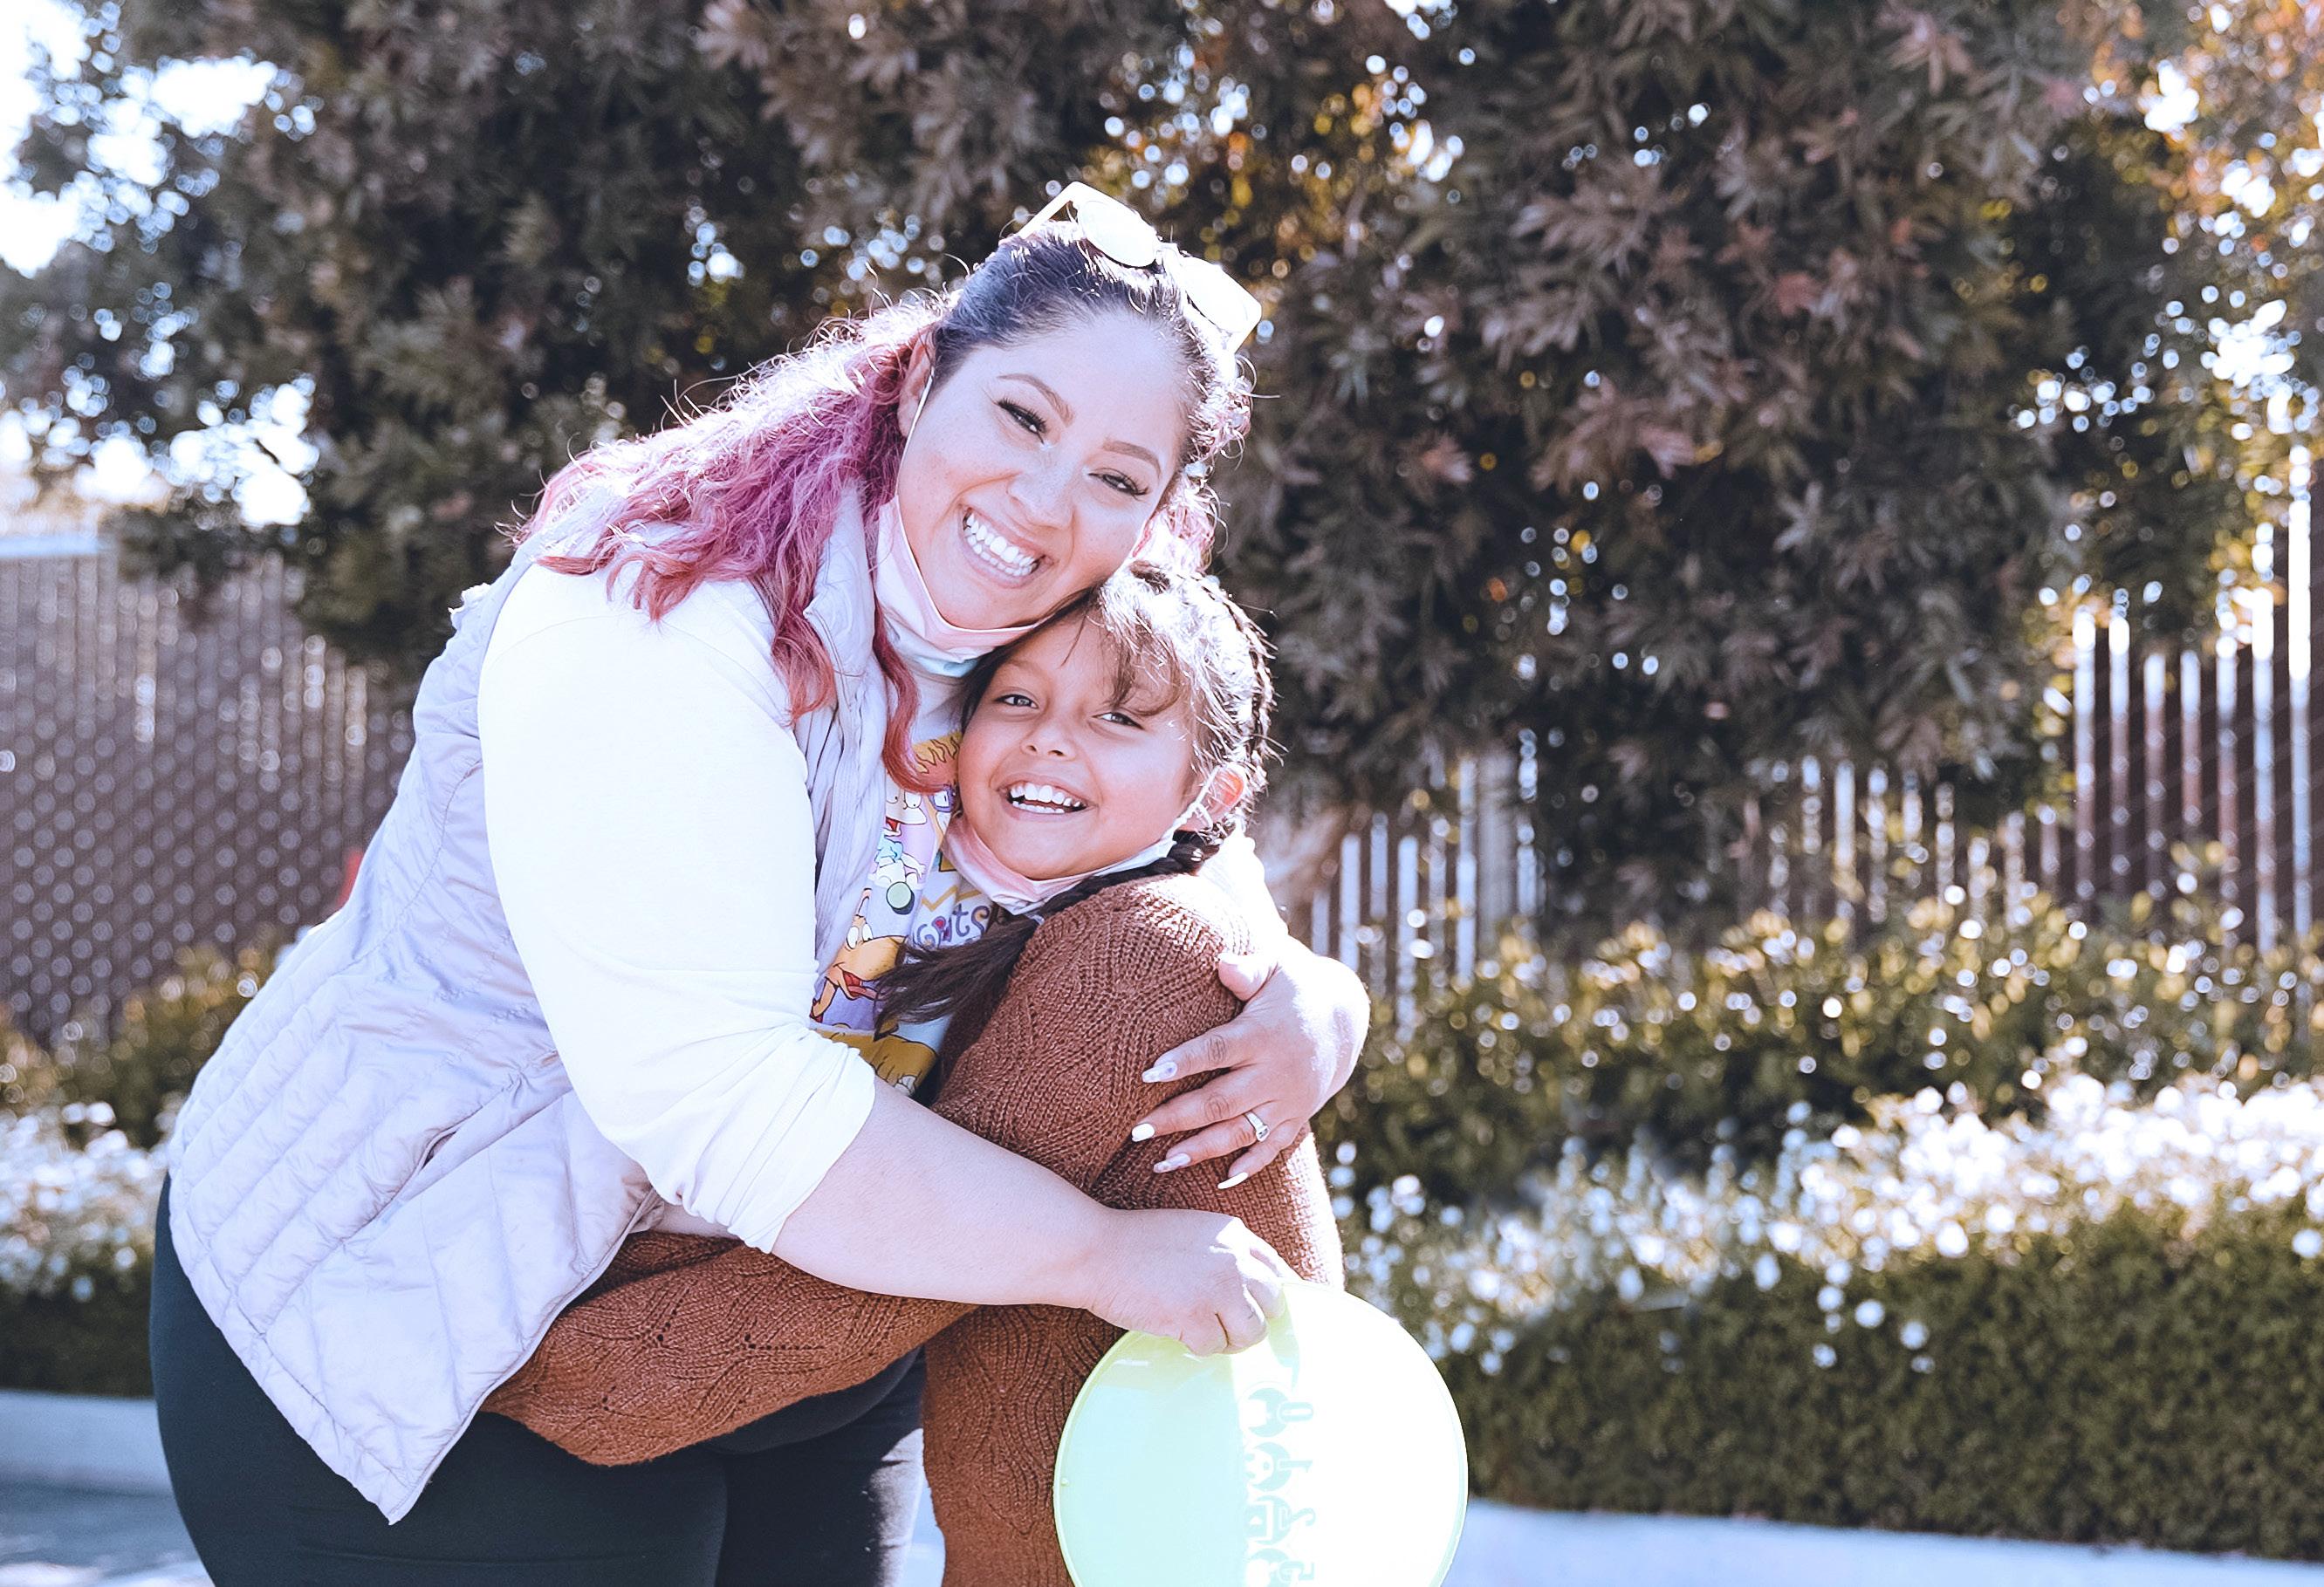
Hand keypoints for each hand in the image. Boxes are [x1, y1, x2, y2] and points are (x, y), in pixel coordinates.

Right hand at [1077, 1207, 1293, 1354]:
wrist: (1096, 1252)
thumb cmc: (1138, 1243)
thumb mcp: (1194, 1232)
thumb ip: (1226, 1253)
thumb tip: (1253, 1290)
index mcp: (1235, 1234)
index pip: (1277, 1271)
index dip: (1270, 1296)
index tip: (1261, 1309)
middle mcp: (1234, 1260)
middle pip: (1273, 1304)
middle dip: (1252, 1319)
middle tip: (1228, 1325)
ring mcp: (1217, 1290)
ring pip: (1251, 1332)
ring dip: (1230, 1338)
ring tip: (1205, 1332)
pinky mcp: (1194, 1318)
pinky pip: (1214, 1347)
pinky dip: (1198, 1346)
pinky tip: (1180, 1332)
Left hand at [1129, 940, 1368, 1187]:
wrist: (1343, 1020)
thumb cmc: (1292, 988)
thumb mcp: (1277, 967)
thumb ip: (1249, 968)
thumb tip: (1222, 963)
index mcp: (1263, 1034)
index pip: (1218, 1050)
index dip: (1184, 1061)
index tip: (1148, 1074)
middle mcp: (1275, 1072)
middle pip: (1221, 1100)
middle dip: (1178, 1117)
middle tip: (1136, 1130)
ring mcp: (1287, 1100)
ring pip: (1240, 1132)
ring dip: (1201, 1150)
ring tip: (1162, 1163)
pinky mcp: (1294, 1118)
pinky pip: (1271, 1148)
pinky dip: (1249, 1167)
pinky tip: (1220, 1182)